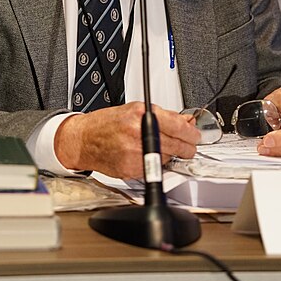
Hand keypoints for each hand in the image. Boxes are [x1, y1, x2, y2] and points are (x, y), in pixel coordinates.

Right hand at [54, 101, 199, 178]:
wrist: (84, 140)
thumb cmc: (106, 124)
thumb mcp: (134, 110)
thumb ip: (163, 116)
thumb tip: (185, 121)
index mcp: (140, 115)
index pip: (178, 127)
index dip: (191, 133)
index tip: (195, 135)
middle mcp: (138, 134)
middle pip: (177, 146)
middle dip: (186, 147)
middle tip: (187, 145)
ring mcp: (134, 154)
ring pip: (167, 159)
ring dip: (170, 155)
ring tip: (160, 147)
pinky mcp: (131, 169)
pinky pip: (154, 169)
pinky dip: (155, 164)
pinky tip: (146, 156)